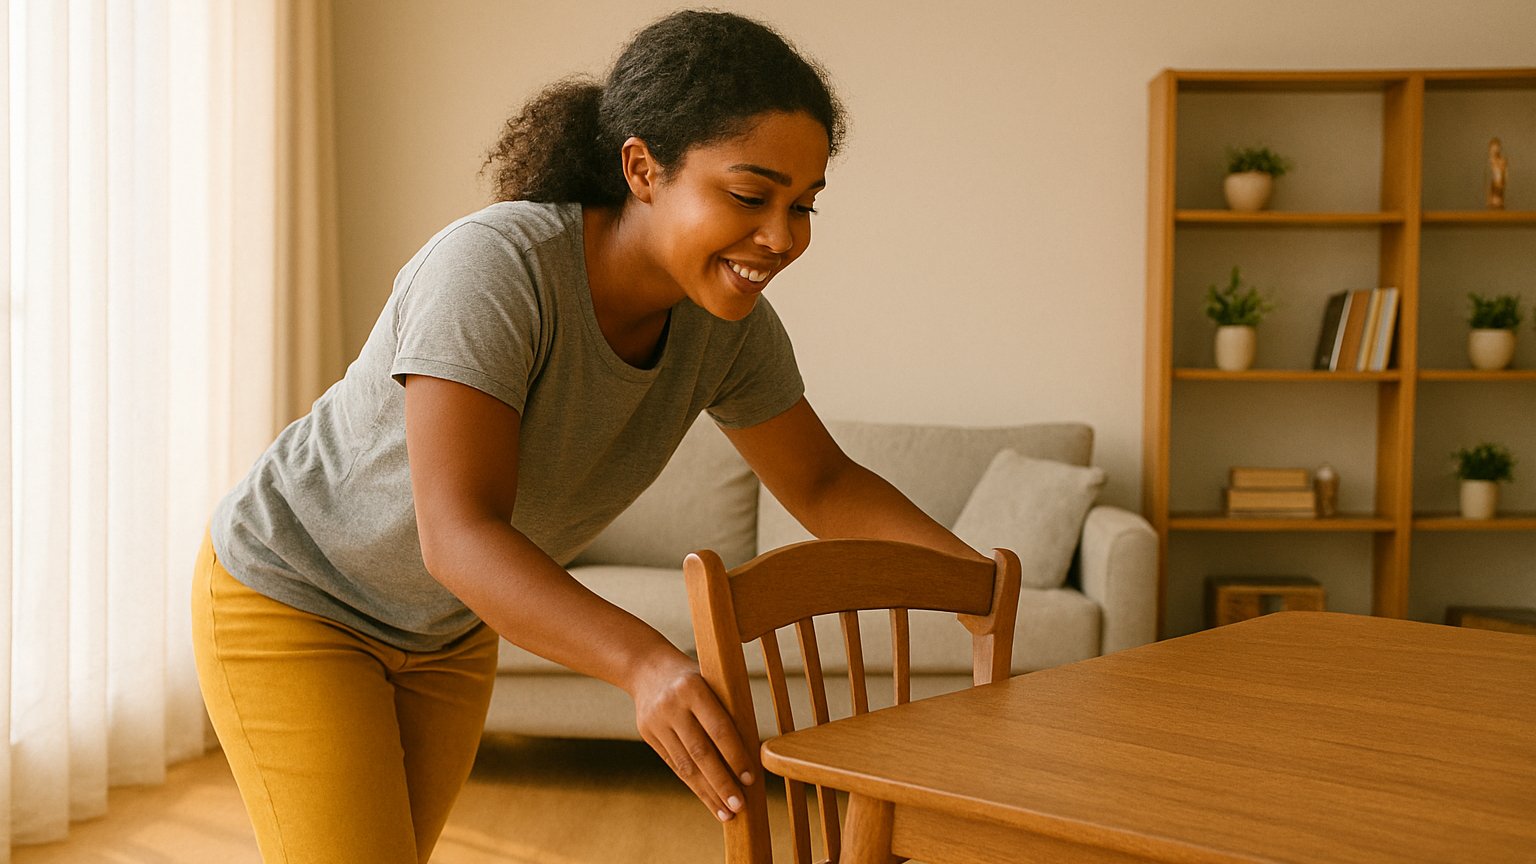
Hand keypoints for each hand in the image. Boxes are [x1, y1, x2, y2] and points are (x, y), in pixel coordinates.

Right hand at [627, 649, 754, 821]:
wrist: (646, 666)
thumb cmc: (693, 677)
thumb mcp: (712, 681)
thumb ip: (728, 710)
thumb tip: (753, 753)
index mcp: (693, 687)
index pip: (719, 728)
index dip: (736, 756)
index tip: (751, 779)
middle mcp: (672, 705)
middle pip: (700, 752)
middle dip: (722, 783)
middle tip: (740, 806)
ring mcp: (656, 721)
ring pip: (685, 765)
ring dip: (708, 792)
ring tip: (727, 812)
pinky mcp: (647, 734)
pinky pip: (674, 765)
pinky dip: (694, 784)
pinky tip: (709, 799)